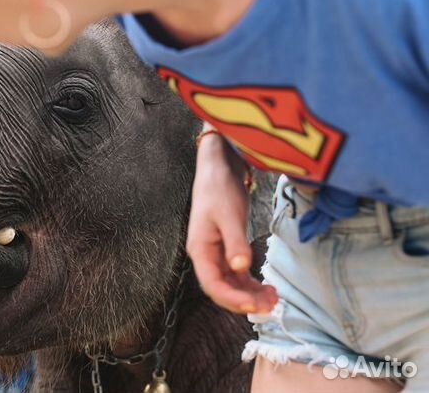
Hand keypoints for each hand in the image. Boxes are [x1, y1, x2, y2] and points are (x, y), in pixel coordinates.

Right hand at [186, 133, 277, 313]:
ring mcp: (216, 253)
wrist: (219, 167)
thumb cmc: (219, 188)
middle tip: (271, 307)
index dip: (233, 299)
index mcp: (200, 249)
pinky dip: (251, 283)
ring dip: (250, 294)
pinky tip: (266, 286)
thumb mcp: (229, 214)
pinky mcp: (227, 247)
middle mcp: (205, 255)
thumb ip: (235, 242)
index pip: (213, 285)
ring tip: (274, 299)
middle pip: (222, 289)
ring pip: (231, 283)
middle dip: (245, 301)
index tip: (256, 305)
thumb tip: (241, 268)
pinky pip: (237, 273)